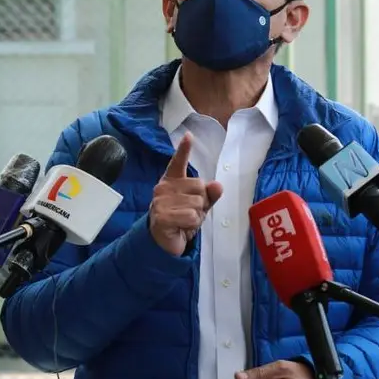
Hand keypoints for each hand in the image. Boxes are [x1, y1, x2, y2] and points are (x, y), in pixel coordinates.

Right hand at [149, 132, 222, 255]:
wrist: (164, 242)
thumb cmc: (181, 220)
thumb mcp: (199, 206)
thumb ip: (209, 195)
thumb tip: (217, 185)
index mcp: (172, 181)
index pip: (178, 162)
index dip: (184, 149)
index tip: (189, 135)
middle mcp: (164, 187)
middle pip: (200, 187)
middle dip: (201, 203)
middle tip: (189, 213)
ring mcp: (161, 201)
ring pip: (197, 203)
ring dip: (197, 216)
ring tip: (184, 221)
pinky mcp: (162, 216)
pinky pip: (191, 216)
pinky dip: (192, 224)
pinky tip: (182, 227)